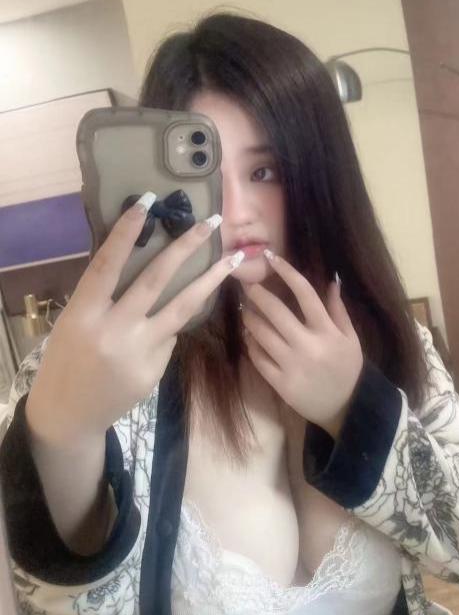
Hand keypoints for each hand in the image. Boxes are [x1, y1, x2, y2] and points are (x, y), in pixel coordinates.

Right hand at [26, 196, 240, 444]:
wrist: (70, 413)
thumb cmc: (68, 358)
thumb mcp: (74, 322)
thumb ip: (103, 296)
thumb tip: (142, 261)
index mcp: (84, 314)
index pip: (107, 264)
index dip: (126, 232)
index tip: (148, 202)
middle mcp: (114, 330)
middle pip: (156, 280)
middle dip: (186, 247)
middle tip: (211, 222)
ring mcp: (139, 351)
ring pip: (182, 308)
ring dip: (211, 280)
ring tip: (234, 259)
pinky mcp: (157, 369)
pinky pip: (171, 336)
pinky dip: (171, 325)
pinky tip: (160, 330)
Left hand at [241, 252, 363, 438]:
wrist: (345, 408)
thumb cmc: (348, 369)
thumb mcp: (350, 338)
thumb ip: (338, 310)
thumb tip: (331, 281)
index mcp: (328, 331)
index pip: (306, 294)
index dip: (287, 272)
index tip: (271, 258)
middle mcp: (308, 345)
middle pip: (277, 312)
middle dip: (257, 294)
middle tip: (246, 284)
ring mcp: (292, 365)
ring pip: (262, 334)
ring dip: (249, 318)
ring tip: (245, 310)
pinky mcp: (280, 383)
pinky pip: (258, 358)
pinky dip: (251, 344)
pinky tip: (249, 336)